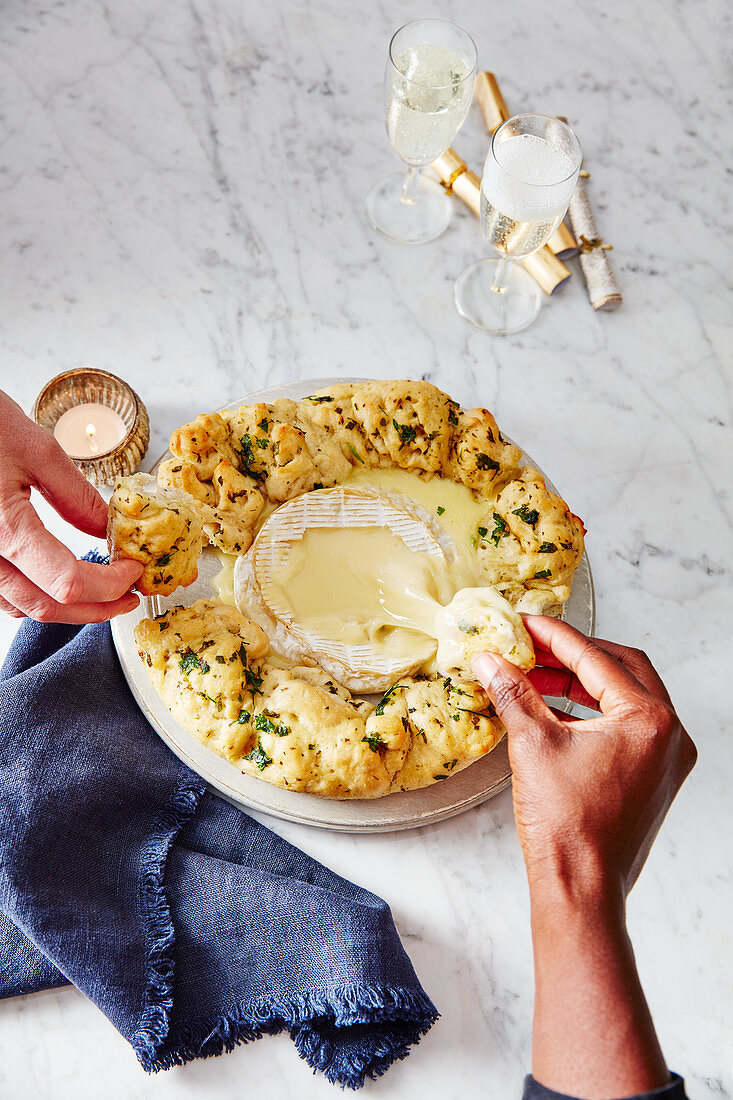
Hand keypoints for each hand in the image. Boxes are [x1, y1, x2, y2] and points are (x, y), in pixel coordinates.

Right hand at [0, 391, 141, 623]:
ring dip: (67, 607)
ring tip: (102, 590)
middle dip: (97, 607)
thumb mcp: (36, 449)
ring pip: (22, 606)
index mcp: (5, 529)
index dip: (111, 585)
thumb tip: (109, 527)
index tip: (134, 570)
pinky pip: (1, 593)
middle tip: (128, 594)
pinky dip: (35, 594)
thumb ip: (76, 496)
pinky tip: (57, 579)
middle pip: (47, 607)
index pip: (69, 584)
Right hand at [472, 617, 695, 1099]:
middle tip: (532, 646)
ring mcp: (667, 759)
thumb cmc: (565, 824)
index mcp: (650, 719)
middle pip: (623, 669)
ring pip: (626, 697)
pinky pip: (628, 727)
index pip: (597, 659)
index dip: (555, 636)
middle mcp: (671, 735)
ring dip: (582, 682)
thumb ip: (513, 692)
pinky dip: (593, 712)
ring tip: (535, 676)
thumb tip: (489, 658)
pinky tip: (554, 712)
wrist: (581, 889)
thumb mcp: (532, 745)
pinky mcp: (656, 778)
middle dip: (575, 654)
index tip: (525, 622)